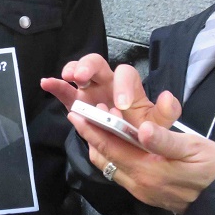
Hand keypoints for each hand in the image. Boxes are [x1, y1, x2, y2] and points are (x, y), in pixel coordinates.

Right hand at [42, 55, 180, 128]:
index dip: (122, 85)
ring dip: (72, 71)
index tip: (120, 105)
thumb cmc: (143, 132)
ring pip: (78, 73)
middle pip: (96, 64)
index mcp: (128, 88)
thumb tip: (167, 97)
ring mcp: (89, 93)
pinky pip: (64, 92)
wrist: (130, 150)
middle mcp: (107, 85)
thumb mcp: (158, 125)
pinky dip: (55, 86)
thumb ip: (165, 114)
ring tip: (68, 77)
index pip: (125, 74)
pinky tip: (46, 83)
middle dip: (88, 67)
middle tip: (82, 76)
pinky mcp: (77, 104)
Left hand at [69, 108, 214, 214]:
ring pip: (111, 167)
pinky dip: (114, 156)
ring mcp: (143, 191)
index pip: (110, 147)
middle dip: (91, 136)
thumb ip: (164, 140)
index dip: (91, 128)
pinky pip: (122, 174)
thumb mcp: (193, 148)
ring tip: (99, 125)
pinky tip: (118, 143)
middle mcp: (140, 184)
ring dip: (102, 146)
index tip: (76, 112)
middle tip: (84, 114)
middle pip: (104, 158)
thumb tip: (140, 128)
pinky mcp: (149, 194)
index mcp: (148, 170)